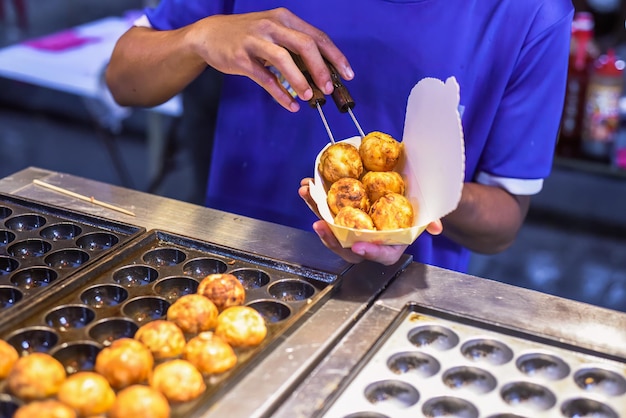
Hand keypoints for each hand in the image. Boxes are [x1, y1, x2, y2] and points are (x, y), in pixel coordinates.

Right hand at [187, 8, 352, 110]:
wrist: (209, 34)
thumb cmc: (248, 36)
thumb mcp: (273, 32)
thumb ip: (295, 47)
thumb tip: (321, 72)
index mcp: (284, 19)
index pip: (317, 36)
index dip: (335, 56)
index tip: (348, 74)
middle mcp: (271, 26)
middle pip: (304, 45)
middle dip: (320, 69)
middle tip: (329, 89)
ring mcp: (255, 41)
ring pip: (284, 59)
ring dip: (300, 81)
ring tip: (309, 97)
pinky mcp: (241, 58)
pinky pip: (264, 78)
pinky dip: (279, 93)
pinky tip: (290, 105)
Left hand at [299, 178, 442, 265]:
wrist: (409, 188)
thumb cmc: (417, 205)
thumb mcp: (427, 210)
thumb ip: (431, 218)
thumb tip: (436, 227)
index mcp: (391, 244)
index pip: (381, 255)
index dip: (370, 253)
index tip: (358, 246)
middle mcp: (369, 239)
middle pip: (347, 246)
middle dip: (331, 238)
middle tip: (320, 226)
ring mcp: (353, 227)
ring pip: (332, 227)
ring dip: (316, 211)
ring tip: (307, 194)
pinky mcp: (342, 213)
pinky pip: (326, 210)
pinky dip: (315, 199)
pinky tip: (307, 186)